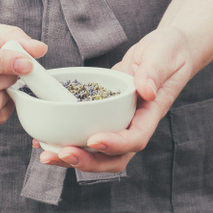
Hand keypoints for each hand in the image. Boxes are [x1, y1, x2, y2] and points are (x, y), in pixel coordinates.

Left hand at [37, 26, 196, 171]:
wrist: (166, 51)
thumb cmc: (168, 51)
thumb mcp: (163, 54)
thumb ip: (154, 72)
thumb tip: (146, 90)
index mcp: (150, 113)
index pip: (135, 139)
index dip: (114, 144)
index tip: (93, 140)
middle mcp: (134, 124)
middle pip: (113, 157)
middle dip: (88, 161)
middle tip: (62, 155)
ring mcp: (118, 123)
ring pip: (97, 153)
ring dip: (73, 158)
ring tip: (47, 156)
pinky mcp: (103, 117)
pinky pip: (85, 136)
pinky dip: (65, 142)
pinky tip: (44, 141)